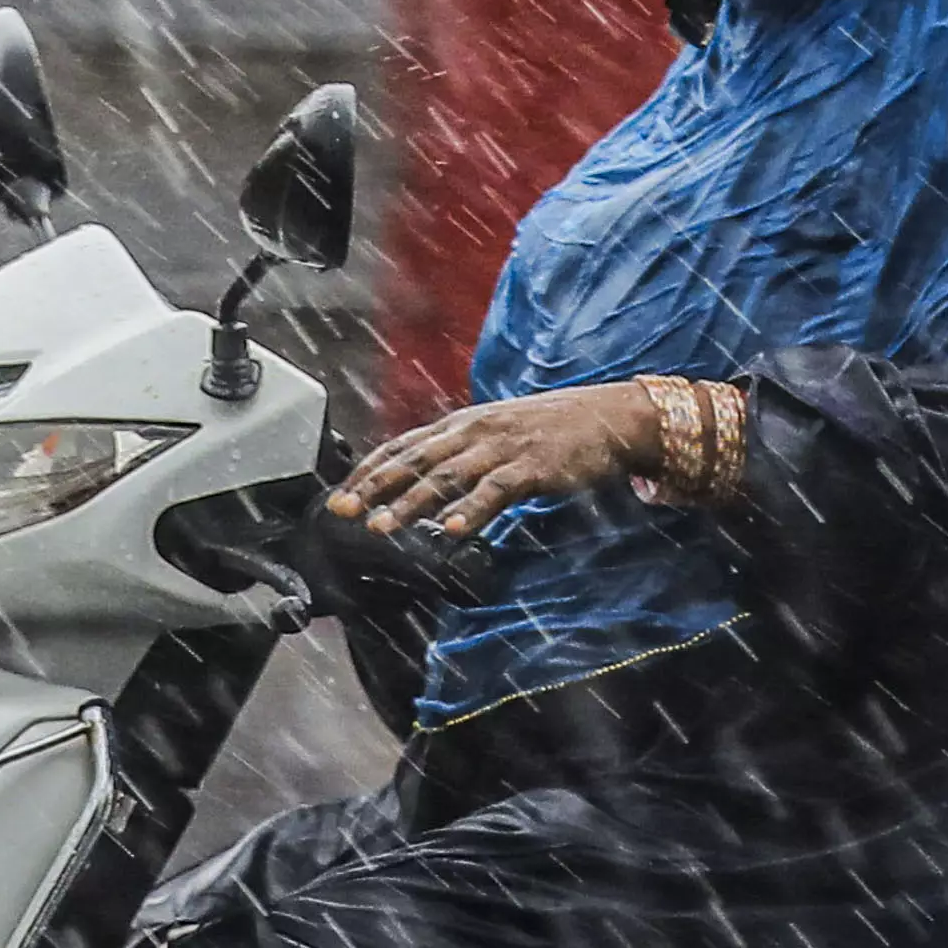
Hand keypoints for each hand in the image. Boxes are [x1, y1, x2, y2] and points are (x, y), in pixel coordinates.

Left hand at [324, 382, 667, 539]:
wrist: (607, 417)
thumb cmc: (550, 430)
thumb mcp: (494, 434)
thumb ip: (458, 454)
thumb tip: (418, 482)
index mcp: (462, 424)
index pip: (403, 447)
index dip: (369, 472)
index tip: (340, 497)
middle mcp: (475, 431)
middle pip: (415, 460)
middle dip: (375, 487)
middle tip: (345, 511)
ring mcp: (503, 448)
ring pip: (448, 477)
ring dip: (412, 503)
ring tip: (384, 526)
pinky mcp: (533, 467)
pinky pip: (497, 491)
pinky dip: (473, 510)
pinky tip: (454, 530)